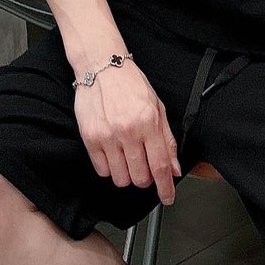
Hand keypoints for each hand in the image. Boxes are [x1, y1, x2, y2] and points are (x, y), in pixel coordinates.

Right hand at [73, 59, 179, 201]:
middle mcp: (128, 132)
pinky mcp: (89, 138)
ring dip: (127, 175)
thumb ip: (167, 140)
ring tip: (128, 159)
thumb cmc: (131, 85)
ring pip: (120, 178)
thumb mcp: (158, 108)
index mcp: (148, 123)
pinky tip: (113, 154)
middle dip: (145, 179)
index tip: (167, 197)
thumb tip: (174, 168)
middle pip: (140, 178)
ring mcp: (107, 137)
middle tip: (145, 168)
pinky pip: (102, 170)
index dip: (165, 187)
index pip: (160, 166)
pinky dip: (110, 169)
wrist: (102, 67)